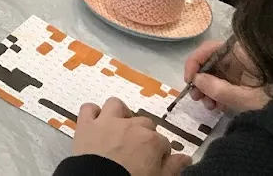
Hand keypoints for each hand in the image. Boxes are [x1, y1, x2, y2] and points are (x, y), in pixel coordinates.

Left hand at [70, 99, 189, 175]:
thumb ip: (173, 167)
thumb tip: (186, 158)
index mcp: (150, 140)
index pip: (163, 141)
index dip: (160, 151)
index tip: (155, 160)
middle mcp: (130, 125)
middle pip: (143, 122)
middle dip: (143, 133)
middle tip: (137, 148)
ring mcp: (106, 122)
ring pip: (116, 105)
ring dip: (119, 114)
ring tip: (119, 128)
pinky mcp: (86, 124)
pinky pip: (88, 108)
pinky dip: (92, 113)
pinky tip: (96, 123)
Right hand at [186, 40, 272, 113]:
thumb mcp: (245, 97)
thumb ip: (218, 89)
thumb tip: (196, 81)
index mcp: (240, 52)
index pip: (208, 49)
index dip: (194, 64)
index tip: (190, 82)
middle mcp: (239, 56)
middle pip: (211, 62)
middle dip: (201, 81)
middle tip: (196, 98)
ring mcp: (243, 67)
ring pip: (216, 73)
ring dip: (208, 89)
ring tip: (208, 106)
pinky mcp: (246, 79)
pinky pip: (225, 81)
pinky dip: (218, 93)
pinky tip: (217, 106)